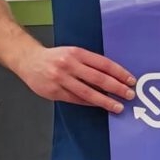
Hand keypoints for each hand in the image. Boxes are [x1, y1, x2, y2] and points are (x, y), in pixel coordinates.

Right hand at [15, 44, 133, 111]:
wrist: (28, 60)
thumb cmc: (55, 57)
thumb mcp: (73, 53)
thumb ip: (90, 63)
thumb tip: (114, 78)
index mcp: (77, 53)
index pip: (104, 64)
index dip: (120, 73)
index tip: (131, 81)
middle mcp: (68, 65)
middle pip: (98, 78)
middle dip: (117, 88)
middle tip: (129, 95)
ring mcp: (60, 79)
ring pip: (87, 92)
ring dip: (105, 101)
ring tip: (118, 106)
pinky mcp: (54, 91)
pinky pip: (76, 99)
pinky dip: (89, 103)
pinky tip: (99, 105)